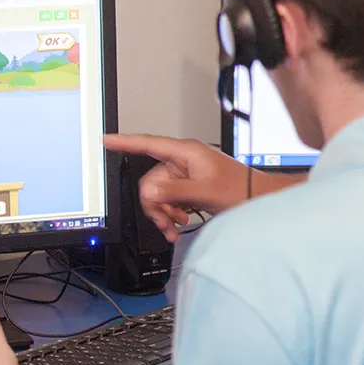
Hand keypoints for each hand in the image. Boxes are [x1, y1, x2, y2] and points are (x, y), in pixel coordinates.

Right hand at [103, 134, 260, 240]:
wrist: (257, 199)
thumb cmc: (240, 189)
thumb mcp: (204, 191)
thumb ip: (174, 190)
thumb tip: (149, 190)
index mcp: (186, 153)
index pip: (149, 144)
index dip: (125, 142)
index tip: (106, 140)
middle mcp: (183, 161)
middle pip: (150, 180)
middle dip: (155, 204)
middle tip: (167, 220)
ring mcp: (186, 174)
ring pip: (158, 194)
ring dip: (163, 212)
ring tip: (176, 225)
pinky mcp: (189, 187)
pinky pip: (168, 200)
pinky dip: (170, 213)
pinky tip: (179, 224)